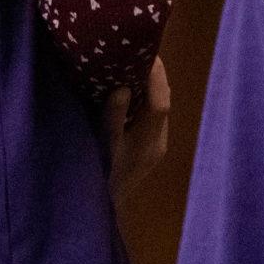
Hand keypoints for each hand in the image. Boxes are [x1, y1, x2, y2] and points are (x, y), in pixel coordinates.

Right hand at [106, 56, 173, 196]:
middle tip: (136, 50)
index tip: (145, 51)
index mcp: (150, 141)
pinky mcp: (145, 150)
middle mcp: (157, 142)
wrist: (101, 213)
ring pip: (155, 108)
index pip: (161, 101)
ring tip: (128, 63)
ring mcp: (153, 147)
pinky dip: (139, 100)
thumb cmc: (102, 179)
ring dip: (145, 87)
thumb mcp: (104, 147)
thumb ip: (113, 117)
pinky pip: (147, 116)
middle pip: (161, 101)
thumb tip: (123, 86)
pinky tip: (123, 91)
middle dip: (152, 76)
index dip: (156, 75)